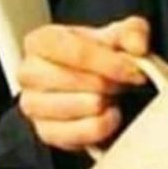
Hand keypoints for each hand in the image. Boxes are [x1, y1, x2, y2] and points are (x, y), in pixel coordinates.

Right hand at [18, 16, 149, 150]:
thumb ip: (134, 33)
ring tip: (113, 95)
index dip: (108, 62)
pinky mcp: (45, 133)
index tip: (134, 70)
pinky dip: (102, 126)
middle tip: (123, 82)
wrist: (102, 82)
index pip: (74, 51)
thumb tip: (137, 46)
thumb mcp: (124, 35)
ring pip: (74, 108)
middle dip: (108, 82)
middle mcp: (30, 72)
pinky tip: (110, 114)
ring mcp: (33, 105)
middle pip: (73, 80)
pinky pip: (77, 134)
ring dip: (104, 103)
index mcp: (42, 41)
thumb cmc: (104, 55)